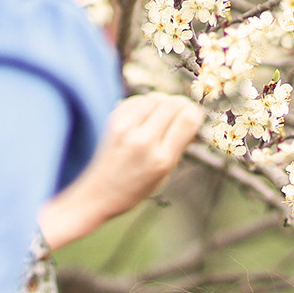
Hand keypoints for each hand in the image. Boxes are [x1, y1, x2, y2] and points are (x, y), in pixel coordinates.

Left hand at [38, 95, 201, 248]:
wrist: (98, 194)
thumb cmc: (134, 188)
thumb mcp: (164, 174)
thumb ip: (179, 147)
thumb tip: (194, 119)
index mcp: (161, 159)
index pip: (187, 120)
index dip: (195, 113)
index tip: (195, 114)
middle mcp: (144, 142)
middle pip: (172, 104)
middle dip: (183, 104)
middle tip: (183, 109)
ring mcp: (126, 129)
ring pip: (155, 98)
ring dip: (165, 101)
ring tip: (166, 111)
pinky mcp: (113, 122)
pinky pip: (137, 100)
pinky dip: (146, 102)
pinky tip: (147, 112)